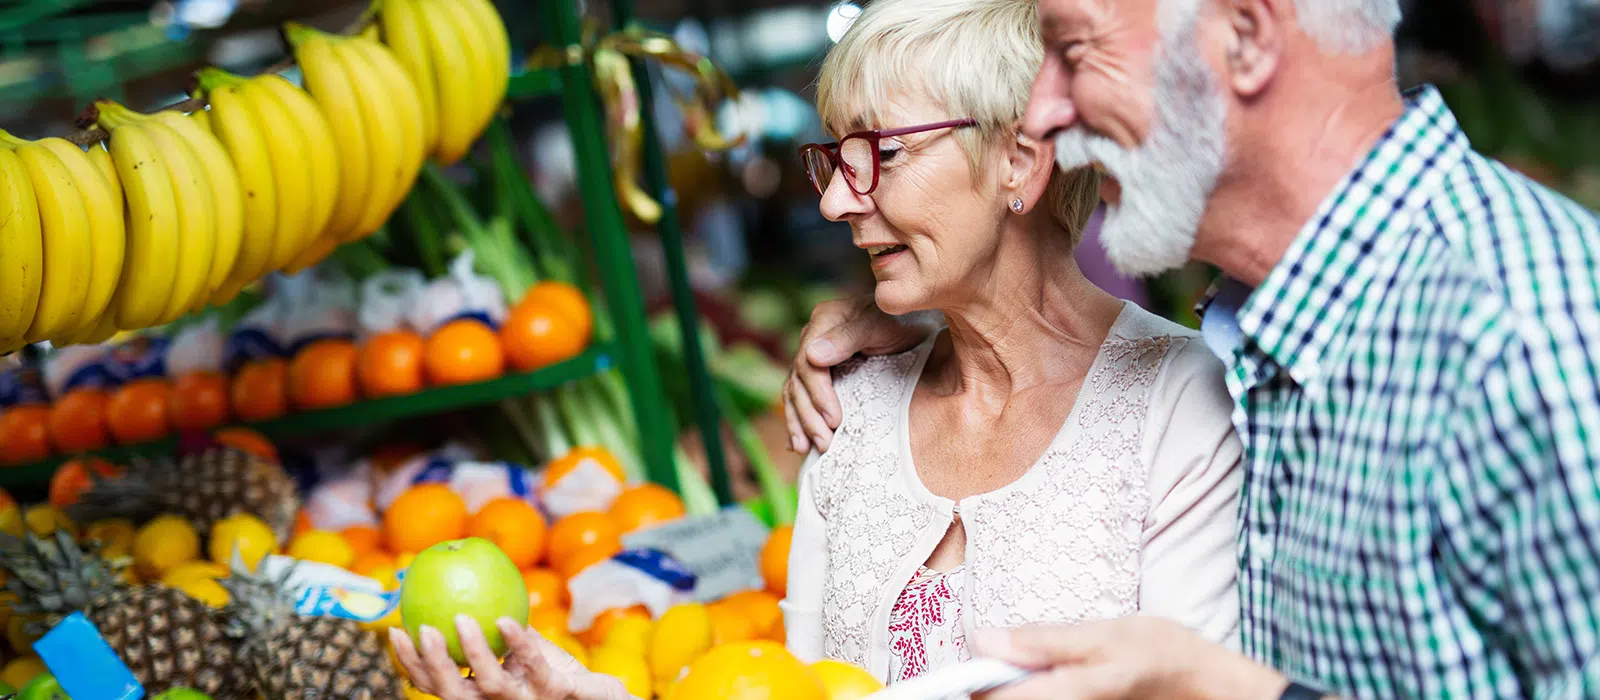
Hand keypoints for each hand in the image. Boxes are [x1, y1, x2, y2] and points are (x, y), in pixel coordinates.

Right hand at [391, 616, 634, 699]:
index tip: (395, 631)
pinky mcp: (557, 692)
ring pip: (489, 684)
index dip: (412, 665)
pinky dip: (517, 642)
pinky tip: (506, 619)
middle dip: (431, 664)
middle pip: (453, 693)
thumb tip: (460, 582)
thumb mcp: (520, 648)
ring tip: (460, 618)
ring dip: (472, 650)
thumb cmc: (553, 670)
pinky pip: (534, 665)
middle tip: (421, 628)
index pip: (437, 686)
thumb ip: (494, 625)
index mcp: (481, 696)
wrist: (597, 695)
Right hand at [784, 295, 936, 453]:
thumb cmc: (903, 321)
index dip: (818, 395)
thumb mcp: (882, 325)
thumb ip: (848, 337)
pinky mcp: (821, 375)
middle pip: (799, 382)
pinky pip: (801, 398)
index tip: (834, 420)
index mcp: (823, 321)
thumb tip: (812, 355)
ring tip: (806, 449)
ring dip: (800, 423)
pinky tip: (799, 443)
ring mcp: (815, 357)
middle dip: (809, 416)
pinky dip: (799, 421)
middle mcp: (813, 338)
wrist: (917, 323)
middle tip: (825, 443)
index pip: (809, 364)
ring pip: (795, 392)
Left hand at [972, 617, 1288, 699]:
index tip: (964, 659)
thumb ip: (1039, 641)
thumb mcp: (1098, 635)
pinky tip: (1050, 676)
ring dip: (1014, 684)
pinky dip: (1034, 690)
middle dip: (992, 680)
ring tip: (1036, 663)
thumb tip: (983, 639)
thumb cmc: (1156, 655)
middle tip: (1007, 652)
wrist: (1201, 686)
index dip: (967, 677)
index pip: (985, 698)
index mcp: (1058, 697)